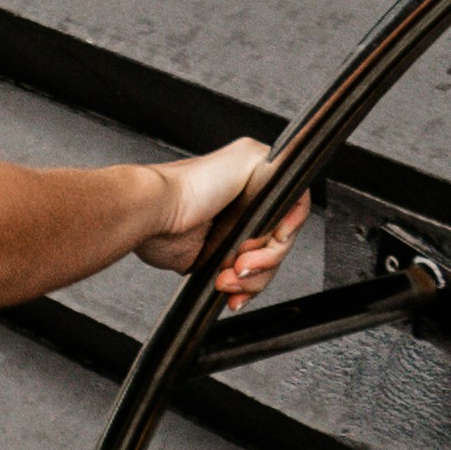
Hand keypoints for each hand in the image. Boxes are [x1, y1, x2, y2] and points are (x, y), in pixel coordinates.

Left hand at [131, 134, 308, 291]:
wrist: (154, 215)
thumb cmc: (190, 186)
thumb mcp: (246, 159)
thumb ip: (280, 165)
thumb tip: (296, 173)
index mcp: (258, 184)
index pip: (293, 213)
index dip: (287, 229)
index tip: (276, 237)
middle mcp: (248, 210)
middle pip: (281, 245)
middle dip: (266, 259)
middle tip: (244, 259)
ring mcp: (234, 236)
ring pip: (265, 268)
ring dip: (251, 279)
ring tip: (228, 274)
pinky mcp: (219, 260)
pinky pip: (244, 283)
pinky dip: (240, 290)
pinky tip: (228, 289)